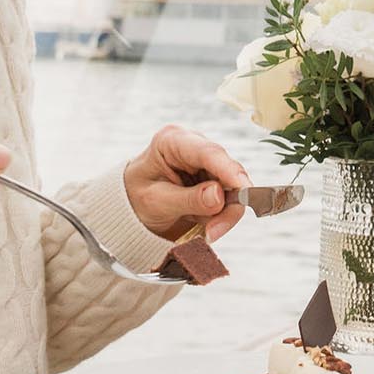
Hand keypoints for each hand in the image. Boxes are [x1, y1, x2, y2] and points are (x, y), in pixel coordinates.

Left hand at [122, 125, 251, 241]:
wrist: (130, 209)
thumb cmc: (135, 198)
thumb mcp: (155, 202)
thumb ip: (187, 199)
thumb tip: (219, 196)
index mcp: (173, 141)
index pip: (208, 152)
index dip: (229, 170)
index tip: (244, 189)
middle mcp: (195, 148)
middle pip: (228, 171)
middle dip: (228, 203)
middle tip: (215, 231)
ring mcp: (207, 165)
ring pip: (234, 188)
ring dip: (225, 214)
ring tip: (208, 232)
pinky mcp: (215, 181)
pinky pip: (230, 200)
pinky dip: (222, 217)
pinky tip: (207, 226)